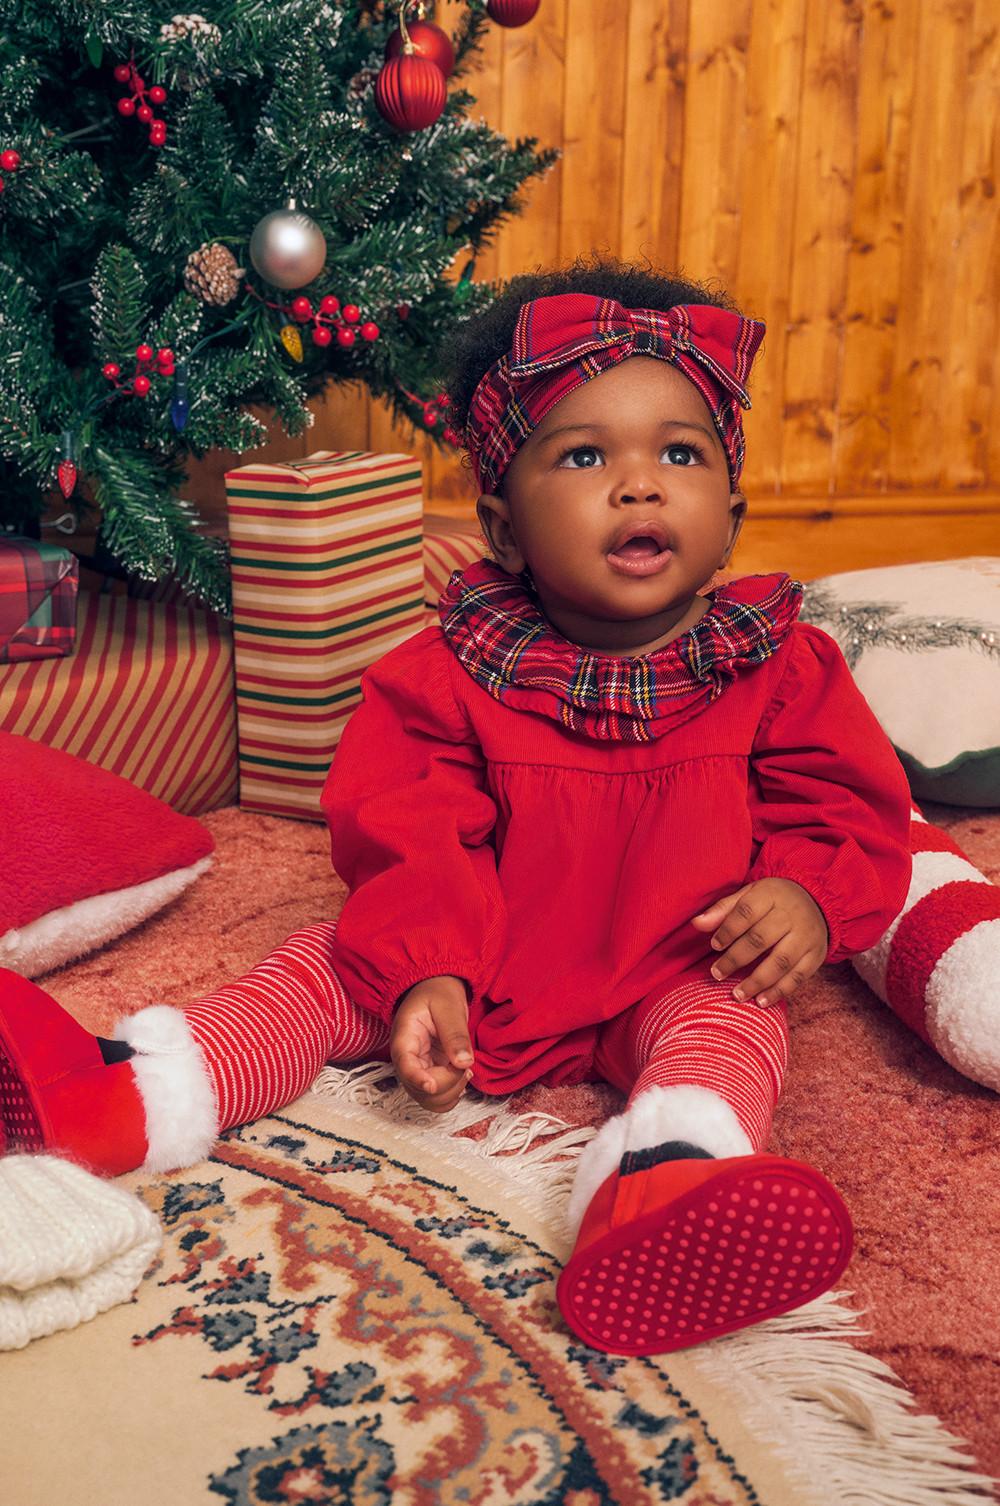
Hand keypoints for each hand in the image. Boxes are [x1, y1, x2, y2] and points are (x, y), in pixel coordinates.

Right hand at [390, 975, 474, 1112]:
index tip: (432, 1085)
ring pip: (429, 1099)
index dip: (417, 1080)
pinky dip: (452, 1094)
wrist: (436, 989)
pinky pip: (438, 1097)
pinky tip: (461, 1075)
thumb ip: (455, 1034)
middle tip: (462, 1064)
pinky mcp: (430, 1074)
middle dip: (446, 1083)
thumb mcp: (448, 1005)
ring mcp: (418, 1069)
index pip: (404, 1066)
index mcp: (404, 1038)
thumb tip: (464, 1063)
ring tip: (464, 1070)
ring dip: (451, 1091)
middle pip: (418, 1089)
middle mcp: (407, 1059)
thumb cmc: (438, 992)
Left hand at [690, 877, 828, 1006]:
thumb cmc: (773, 900)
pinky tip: (761, 1001)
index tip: (714, 945)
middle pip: (761, 939)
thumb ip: (723, 909)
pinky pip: (798, 977)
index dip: (728, 930)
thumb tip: (696, 924)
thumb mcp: (749, 895)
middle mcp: (792, 915)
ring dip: (756, 982)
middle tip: (717, 974)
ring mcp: (807, 937)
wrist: (817, 902)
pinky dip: (779, 991)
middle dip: (736, 959)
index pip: (746, 912)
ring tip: (737, 995)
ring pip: (780, 962)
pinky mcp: (816, 956)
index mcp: (772, 895)